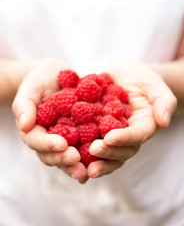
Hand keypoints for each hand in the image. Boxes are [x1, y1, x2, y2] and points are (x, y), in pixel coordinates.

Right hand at [12, 58, 87, 182]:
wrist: (58, 75)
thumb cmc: (40, 80)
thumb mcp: (31, 87)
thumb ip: (25, 105)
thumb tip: (24, 125)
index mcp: (35, 130)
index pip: (37, 141)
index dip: (48, 145)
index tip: (61, 144)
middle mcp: (50, 138)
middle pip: (54, 155)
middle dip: (64, 159)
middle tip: (76, 160)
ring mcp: (67, 138)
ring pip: (70, 156)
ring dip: (79, 164)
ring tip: (90, 170)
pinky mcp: (82, 134)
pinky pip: (87, 145)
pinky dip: (94, 154)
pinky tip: (105, 157)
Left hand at [87, 61, 176, 178]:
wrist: (121, 75)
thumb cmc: (140, 78)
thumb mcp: (154, 84)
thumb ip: (163, 101)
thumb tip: (164, 122)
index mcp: (142, 127)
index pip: (136, 136)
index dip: (124, 139)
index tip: (110, 138)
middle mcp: (126, 136)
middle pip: (120, 151)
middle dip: (107, 153)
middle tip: (92, 152)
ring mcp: (110, 136)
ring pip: (104, 153)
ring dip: (92, 160)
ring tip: (78, 165)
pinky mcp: (95, 131)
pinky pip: (87, 142)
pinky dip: (78, 150)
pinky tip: (65, 153)